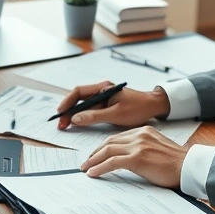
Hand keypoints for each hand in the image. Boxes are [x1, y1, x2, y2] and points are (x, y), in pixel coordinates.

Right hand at [56, 81, 170, 129]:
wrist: (153, 108)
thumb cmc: (138, 108)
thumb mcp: (116, 114)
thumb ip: (94, 116)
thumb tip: (75, 118)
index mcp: (103, 88)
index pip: (79, 92)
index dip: (67, 102)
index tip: (60, 113)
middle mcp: (101, 91)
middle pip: (79, 99)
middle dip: (68, 111)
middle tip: (61, 124)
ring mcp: (104, 99)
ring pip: (83, 106)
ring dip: (74, 115)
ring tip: (66, 126)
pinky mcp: (107, 106)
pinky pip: (91, 111)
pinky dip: (83, 118)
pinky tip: (78, 125)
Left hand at [80, 126, 187, 187]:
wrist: (188, 167)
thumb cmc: (175, 163)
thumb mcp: (156, 148)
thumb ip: (141, 148)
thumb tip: (125, 159)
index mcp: (143, 131)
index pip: (117, 137)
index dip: (103, 146)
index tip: (95, 154)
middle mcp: (139, 135)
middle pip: (110, 141)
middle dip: (95, 152)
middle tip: (86, 162)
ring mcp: (138, 145)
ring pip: (108, 150)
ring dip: (94, 160)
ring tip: (85, 168)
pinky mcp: (138, 157)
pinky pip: (113, 162)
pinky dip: (100, 167)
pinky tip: (93, 173)